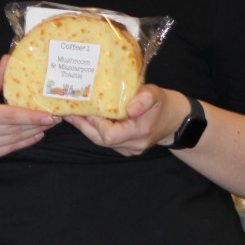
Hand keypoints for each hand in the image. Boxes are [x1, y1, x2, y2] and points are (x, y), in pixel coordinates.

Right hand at [0, 55, 59, 162]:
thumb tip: (8, 59)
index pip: (10, 116)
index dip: (31, 116)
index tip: (49, 115)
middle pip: (16, 129)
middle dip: (39, 123)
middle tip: (59, 115)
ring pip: (16, 139)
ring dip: (35, 132)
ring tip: (51, 123)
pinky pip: (11, 148)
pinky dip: (26, 141)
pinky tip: (38, 134)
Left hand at [64, 84, 186, 155]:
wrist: (176, 119)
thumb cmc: (163, 103)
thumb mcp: (155, 95)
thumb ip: (143, 99)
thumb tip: (130, 108)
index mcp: (140, 133)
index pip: (109, 135)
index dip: (94, 122)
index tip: (84, 107)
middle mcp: (133, 145)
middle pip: (100, 140)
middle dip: (83, 125)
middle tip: (68, 111)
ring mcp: (130, 149)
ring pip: (101, 141)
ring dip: (86, 128)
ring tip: (72, 113)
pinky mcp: (127, 148)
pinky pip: (107, 141)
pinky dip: (95, 130)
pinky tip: (87, 118)